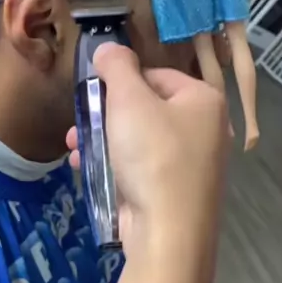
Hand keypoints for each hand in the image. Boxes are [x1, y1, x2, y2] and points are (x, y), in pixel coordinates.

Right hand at [66, 43, 228, 260]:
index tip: (95, 93)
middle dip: (105, 115)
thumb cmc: (152, 157)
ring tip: (75, 148)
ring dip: (103, 140)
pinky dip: (116, 165)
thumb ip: (117, 68)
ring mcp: (193, 165)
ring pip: (140, 140)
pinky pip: (143, 168)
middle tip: (78, 124)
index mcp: (204, 100)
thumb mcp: (128, 101)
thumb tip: (109, 48)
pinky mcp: (177, 193)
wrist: (169, 234)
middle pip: (146, 108)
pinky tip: (89, 169)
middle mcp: (206, 129)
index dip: (121, 81)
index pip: (156, 74)